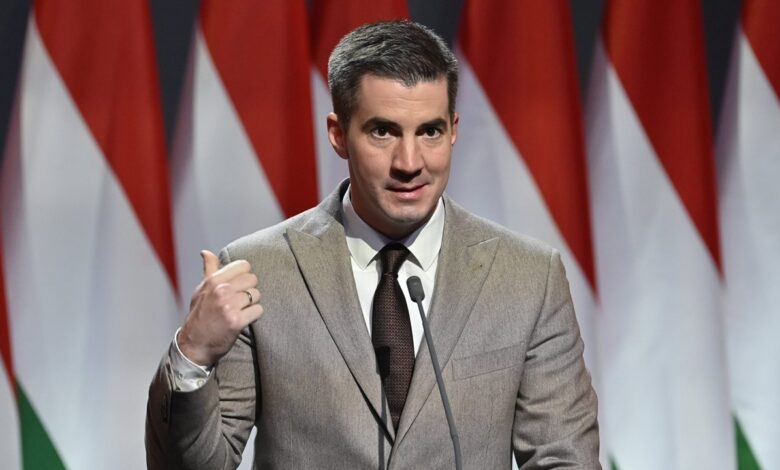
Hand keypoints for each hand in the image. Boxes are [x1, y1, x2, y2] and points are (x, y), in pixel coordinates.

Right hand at [178, 250, 262, 366]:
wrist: (194, 344)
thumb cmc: (199, 315)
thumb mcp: (201, 290)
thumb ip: (209, 270)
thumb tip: (206, 252)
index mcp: (213, 280)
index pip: (243, 265)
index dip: (244, 275)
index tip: (239, 285)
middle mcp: (221, 290)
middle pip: (252, 279)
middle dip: (249, 290)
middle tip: (239, 301)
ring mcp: (229, 306)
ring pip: (256, 295)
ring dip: (252, 304)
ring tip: (240, 311)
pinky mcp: (236, 321)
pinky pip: (258, 310)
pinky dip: (254, 316)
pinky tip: (244, 319)